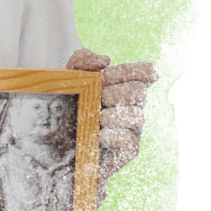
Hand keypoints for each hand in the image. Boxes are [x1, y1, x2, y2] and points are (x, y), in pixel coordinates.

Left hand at [65, 47, 160, 208]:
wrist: (60, 149)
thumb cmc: (68, 110)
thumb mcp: (69, 80)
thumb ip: (82, 60)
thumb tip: (105, 59)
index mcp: (124, 87)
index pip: (149, 72)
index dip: (133, 70)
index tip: (107, 75)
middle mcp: (133, 106)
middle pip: (140, 91)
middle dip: (114, 93)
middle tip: (96, 101)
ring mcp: (133, 130)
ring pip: (136, 115)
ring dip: (109, 115)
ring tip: (93, 120)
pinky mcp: (128, 151)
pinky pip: (128, 139)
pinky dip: (109, 135)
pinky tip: (96, 136)